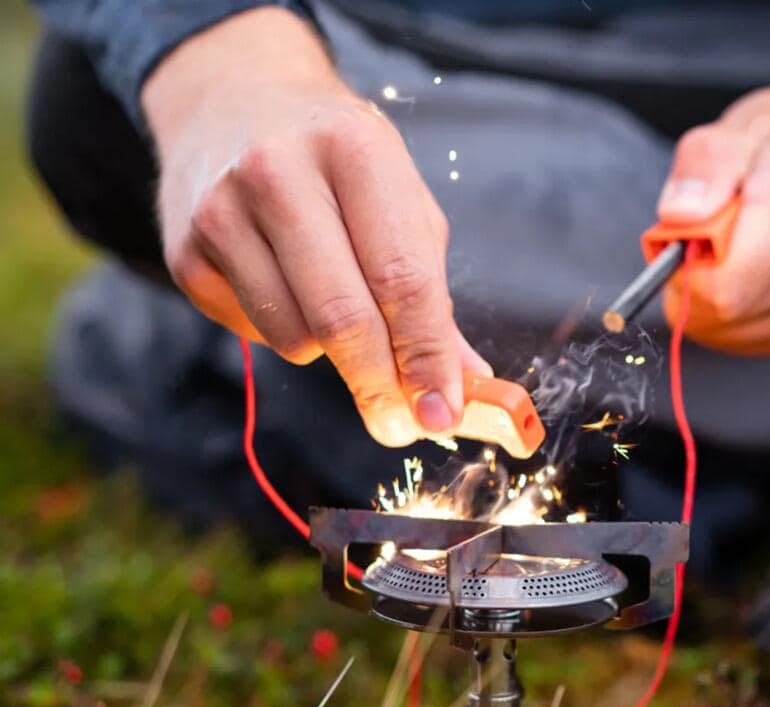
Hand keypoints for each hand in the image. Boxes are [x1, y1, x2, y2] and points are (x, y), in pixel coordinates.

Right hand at [142, 8, 489, 446]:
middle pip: (342, 318)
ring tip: (329, 297)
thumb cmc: (339, 164)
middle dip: (380, 387)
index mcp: (356, 151)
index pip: (402, 278)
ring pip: (295, 338)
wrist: (233, 100)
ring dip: (328, 351)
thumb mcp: (400, 203)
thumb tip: (466, 381)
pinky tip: (281, 283)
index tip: (443, 412)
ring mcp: (222, 211)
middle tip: (399, 426)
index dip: (426, 356)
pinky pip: (252, 333)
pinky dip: (283, 331)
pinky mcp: (185, 251)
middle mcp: (279, 172)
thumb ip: (432, 295)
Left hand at [657, 75, 769, 356]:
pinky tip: (761, 273)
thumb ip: (706, 165)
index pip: (721, 290)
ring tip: (744, 250)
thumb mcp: (751, 123)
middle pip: (716, 316)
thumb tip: (678, 216)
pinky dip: (737, 313)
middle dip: (694, 282)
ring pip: (727, 335)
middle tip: (714, 238)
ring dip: (714, 300)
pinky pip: (748, 342)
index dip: (685, 269)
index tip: (688, 238)